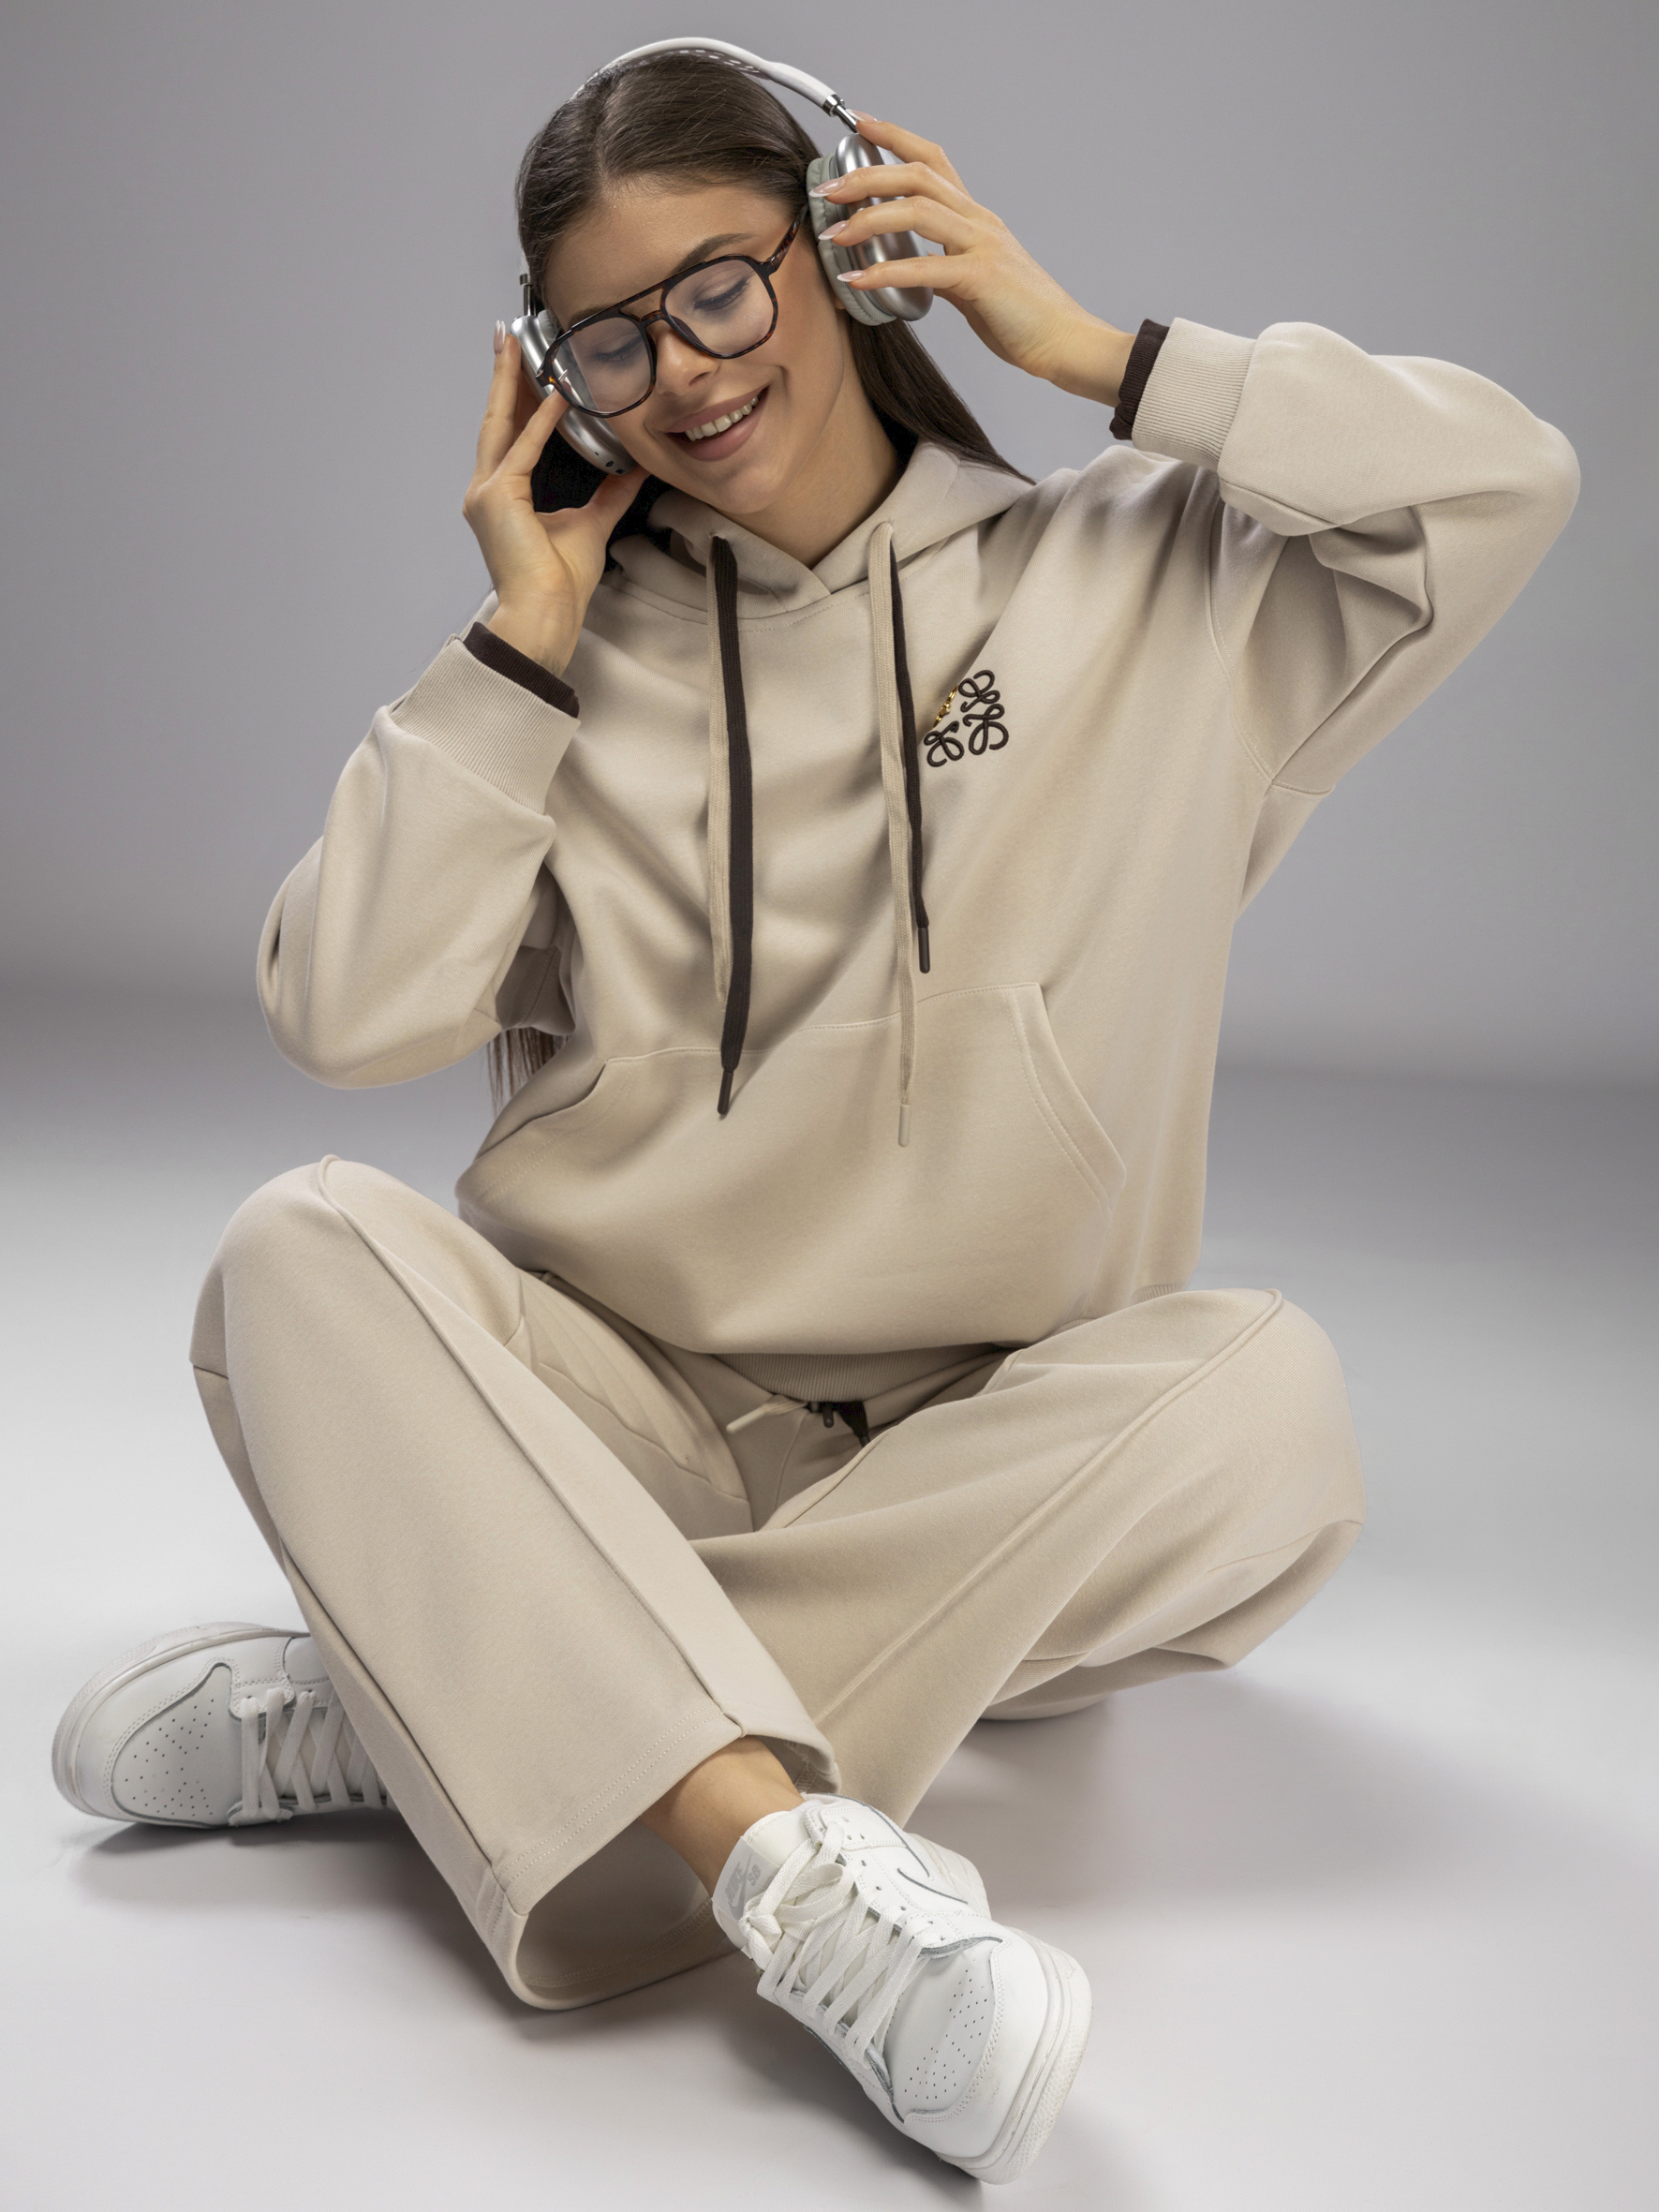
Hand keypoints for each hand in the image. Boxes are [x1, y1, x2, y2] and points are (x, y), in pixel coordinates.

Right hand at [461, 329, 645, 674]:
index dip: (517, 399)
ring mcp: (486, 493)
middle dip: (502, 376)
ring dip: (507, 381)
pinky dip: (540, 423)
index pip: (511, 434)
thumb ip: (611, 493)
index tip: (525, 367)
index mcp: (503, 496)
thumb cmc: (559, 584)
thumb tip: (635, 470)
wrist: (546, 616)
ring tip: (514, 344)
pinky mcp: (497, 499)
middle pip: (496, 419)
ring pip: (498, 423)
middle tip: (507, 335)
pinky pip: (523, 450)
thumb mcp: (593, 524)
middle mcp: (487, 490)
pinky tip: (556, 397)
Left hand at [814, 117, 1135, 406]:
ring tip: (835, 234)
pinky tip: (858, 279)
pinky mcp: (981, 278)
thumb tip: (913, 272)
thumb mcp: (975, 284)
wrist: (1064, 341)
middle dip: (867, 175)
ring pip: (918, 210)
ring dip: (869, 217)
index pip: (932, 159)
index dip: (894, 137)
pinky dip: (886, 272)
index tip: (858, 125)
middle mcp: (978, 221)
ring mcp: (982, 245)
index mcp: (976, 218)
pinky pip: (924, 268)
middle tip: (829, 189)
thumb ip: (944, 269)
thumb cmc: (1022, 317)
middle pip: (917, 175)